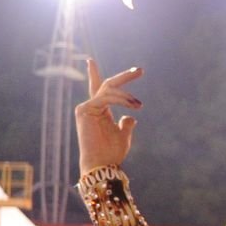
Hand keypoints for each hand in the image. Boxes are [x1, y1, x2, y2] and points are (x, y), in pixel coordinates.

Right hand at [77, 56, 142, 176]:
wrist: (101, 165)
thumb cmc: (111, 153)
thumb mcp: (123, 135)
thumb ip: (126, 124)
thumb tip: (130, 117)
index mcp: (99, 111)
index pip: (99, 89)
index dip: (94, 74)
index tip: (89, 60)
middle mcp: (91, 107)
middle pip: (107, 85)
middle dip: (124, 76)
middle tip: (140, 70)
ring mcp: (86, 107)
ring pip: (110, 90)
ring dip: (126, 96)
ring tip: (139, 105)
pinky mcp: (85, 109)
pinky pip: (106, 97)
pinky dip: (121, 99)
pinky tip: (134, 105)